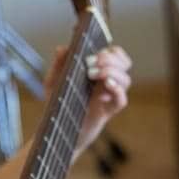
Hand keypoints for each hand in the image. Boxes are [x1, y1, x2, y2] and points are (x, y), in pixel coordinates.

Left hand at [43, 44, 130, 158]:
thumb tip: (63, 48)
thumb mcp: (53, 82)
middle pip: (124, 63)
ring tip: (92, 75)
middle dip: (110, 59)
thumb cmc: (57, 105)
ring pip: (126, 79)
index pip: (116, 54)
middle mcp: (106, 81)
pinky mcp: (107, 112)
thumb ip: (58, 64)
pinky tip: (104, 89)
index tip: (93, 54)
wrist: (56, 130)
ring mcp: (109, 96)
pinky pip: (121, 100)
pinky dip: (117, 91)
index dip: (110, 51)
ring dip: (112, 72)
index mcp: (98, 70)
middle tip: (91, 63)